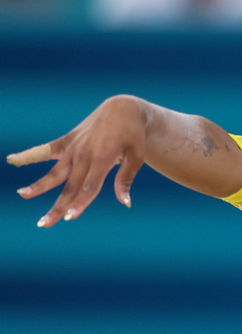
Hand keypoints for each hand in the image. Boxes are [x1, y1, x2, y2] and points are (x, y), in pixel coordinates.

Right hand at [7, 95, 145, 227]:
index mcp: (103, 158)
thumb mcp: (136, 156)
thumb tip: (125, 203)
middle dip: (57, 206)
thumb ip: (125, 179)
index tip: (69, 217)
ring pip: (54, 172)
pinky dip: (30, 154)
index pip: (89, 186)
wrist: (122, 109)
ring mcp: (74, 147)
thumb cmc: (132, 135)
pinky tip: (13, 159)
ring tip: (23, 195)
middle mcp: (84, 154)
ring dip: (38, 185)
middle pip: (69, 186)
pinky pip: (46, 149)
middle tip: (44, 224)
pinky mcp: (67, 140)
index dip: (80, 203)